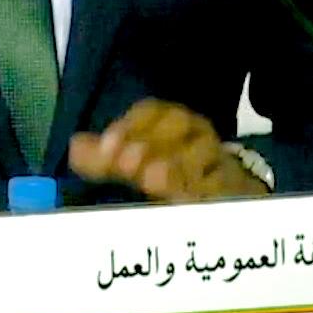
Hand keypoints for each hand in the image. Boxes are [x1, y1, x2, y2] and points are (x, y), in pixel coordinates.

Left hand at [68, 99, 268, 201]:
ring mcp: (219, 157)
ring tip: (153, 180)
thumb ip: (104, 159)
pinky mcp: (236, 185)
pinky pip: (223, 183)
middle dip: (150, 142)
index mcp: (170, 122)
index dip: (129, 127)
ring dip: (177, 164)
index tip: (108, 152)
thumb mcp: (134, 164)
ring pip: (204, 151)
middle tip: (127, 166)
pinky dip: (205, 190)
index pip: (152, 111)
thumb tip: (75, 147)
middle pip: (178, 124)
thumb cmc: (172, 172)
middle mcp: (197, 132)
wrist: (226, 193)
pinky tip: (185, 201)